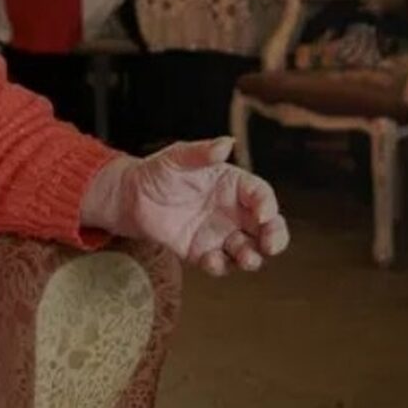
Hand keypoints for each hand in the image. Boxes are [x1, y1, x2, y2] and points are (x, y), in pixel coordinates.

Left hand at [81, 137, 289, 275]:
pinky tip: (210, 259)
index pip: (261, 195)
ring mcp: (220, 234)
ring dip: (253, 258)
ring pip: (249, 250)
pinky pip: (220, 264)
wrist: (132, 197)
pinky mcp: (203, 252)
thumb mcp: (177, 157)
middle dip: (276, 237)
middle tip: (271, 245)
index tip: (263, 214)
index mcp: (233, 185)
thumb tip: (227, 142)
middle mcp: (234, 211)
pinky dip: (220, 265)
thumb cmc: (158, 171)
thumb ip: (201, 152)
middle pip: (268, 227)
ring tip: (246, 258)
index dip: (267, 205)